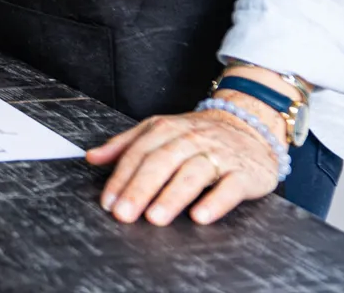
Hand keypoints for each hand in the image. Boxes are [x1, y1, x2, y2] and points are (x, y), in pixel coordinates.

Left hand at [86, 105, 283, 225]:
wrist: (251, 125)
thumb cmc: (199, 134)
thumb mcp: (160, 131)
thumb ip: (126, 145)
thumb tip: (92, 157)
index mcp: (167, 128)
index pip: (139, 153)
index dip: (121, 177)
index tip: (108, 202)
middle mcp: (191, 139)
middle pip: (162, 162)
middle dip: (140, 189)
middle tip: (124, 214)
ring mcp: (219, 155)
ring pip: (193, 173)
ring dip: (171, 196)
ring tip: (154, 218)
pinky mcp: (245, 173)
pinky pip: (230, 187)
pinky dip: (215, 201)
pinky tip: (200, 216)